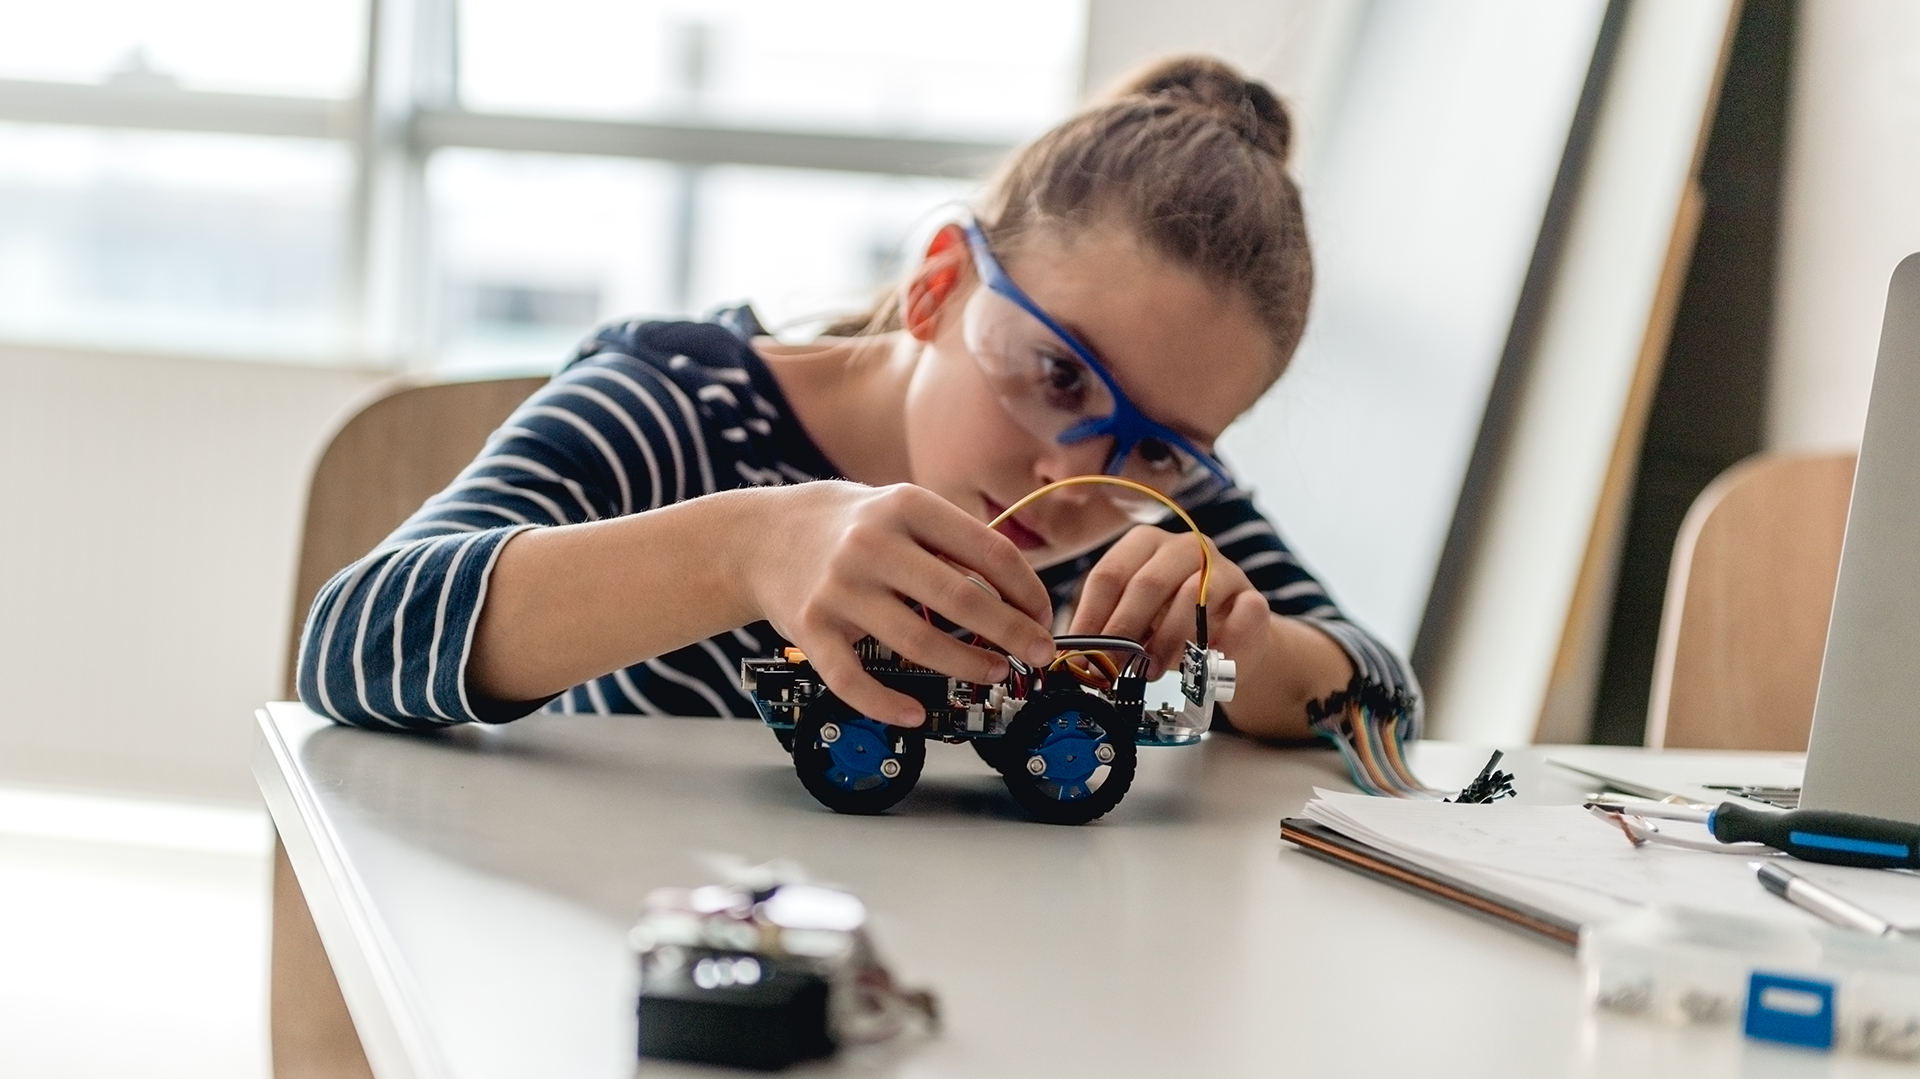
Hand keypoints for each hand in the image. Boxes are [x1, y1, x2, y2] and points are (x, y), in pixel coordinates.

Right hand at [746, 482, 1056, 725]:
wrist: (761, 536)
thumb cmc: (850, 528)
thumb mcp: (901, 510)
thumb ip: (952, 543)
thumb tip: (1019, 598)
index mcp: (907, 506)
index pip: (989, 551)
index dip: (1027, 590)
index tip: (1043, 616)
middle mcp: (872, 544)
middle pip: (961, 599)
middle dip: (1012, 633)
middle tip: (1038, 654)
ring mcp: (839, 588)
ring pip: (917, 642)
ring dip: (966, 665)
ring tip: (994, 673)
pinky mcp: (811, 628)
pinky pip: (854, 679)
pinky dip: (887, 703)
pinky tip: (916, 713)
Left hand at [1068, 525, 1270, 676]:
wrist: (1230, 638)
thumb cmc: (1170, 625)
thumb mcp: (1135, 621)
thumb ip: (1108, 628)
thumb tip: (1072, 656)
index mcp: (1145, 544)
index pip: (1109, 574)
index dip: (1090, 617)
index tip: (1078, 654)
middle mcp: (1185, 547)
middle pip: (1147, 583)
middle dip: (1123, 630)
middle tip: (1111, 667)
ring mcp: (1223, 569)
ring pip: (1191, 597)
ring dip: (1166, 641)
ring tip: (1149, 672)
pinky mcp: (1254, 598)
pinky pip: (1239, 618)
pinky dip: (1219, 646)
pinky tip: (1201, 668)